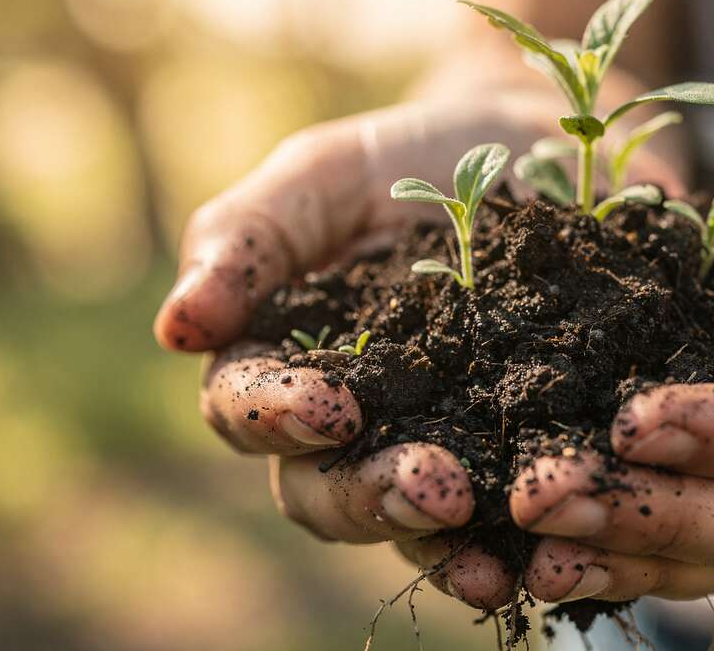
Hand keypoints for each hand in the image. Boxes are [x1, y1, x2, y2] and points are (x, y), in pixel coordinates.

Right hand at [155, 94, 681, 609]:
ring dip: (439, 539)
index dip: (277, 415)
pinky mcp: (515, 458)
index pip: (247, 409)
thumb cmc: (413, 160)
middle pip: (324, 490)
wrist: (536, 153)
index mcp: (284, 361)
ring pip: (411, 521)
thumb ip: (250, 236)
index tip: (329, 404)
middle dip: (369, 495)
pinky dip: (516, 544)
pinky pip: (504, 520)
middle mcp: (353, 425)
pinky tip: (539, 560)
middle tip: (430, 486)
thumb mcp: (328, 175)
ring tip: (482, 545)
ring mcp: (435, 446)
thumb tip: (175, 326)